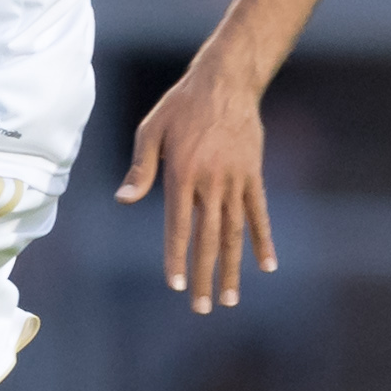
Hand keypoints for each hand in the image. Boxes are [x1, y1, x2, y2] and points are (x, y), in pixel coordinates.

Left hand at [117, 53, 272, 313]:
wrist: (226, 82)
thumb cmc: (181, 106)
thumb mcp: (151, 130)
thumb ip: (140, 169)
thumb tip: (124, 201)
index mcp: (182, 174)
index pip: (178, 226)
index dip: (177, 257)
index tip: (177, 286)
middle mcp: (210, 183)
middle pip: (207, 238)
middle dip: (204, 276)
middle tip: (203, 308)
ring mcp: (235, 181)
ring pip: (234, 233)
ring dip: (232, 268)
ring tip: (230, 299)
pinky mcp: (253, 175)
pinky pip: (259, 213)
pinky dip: (263, 240)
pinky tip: (266, 266)